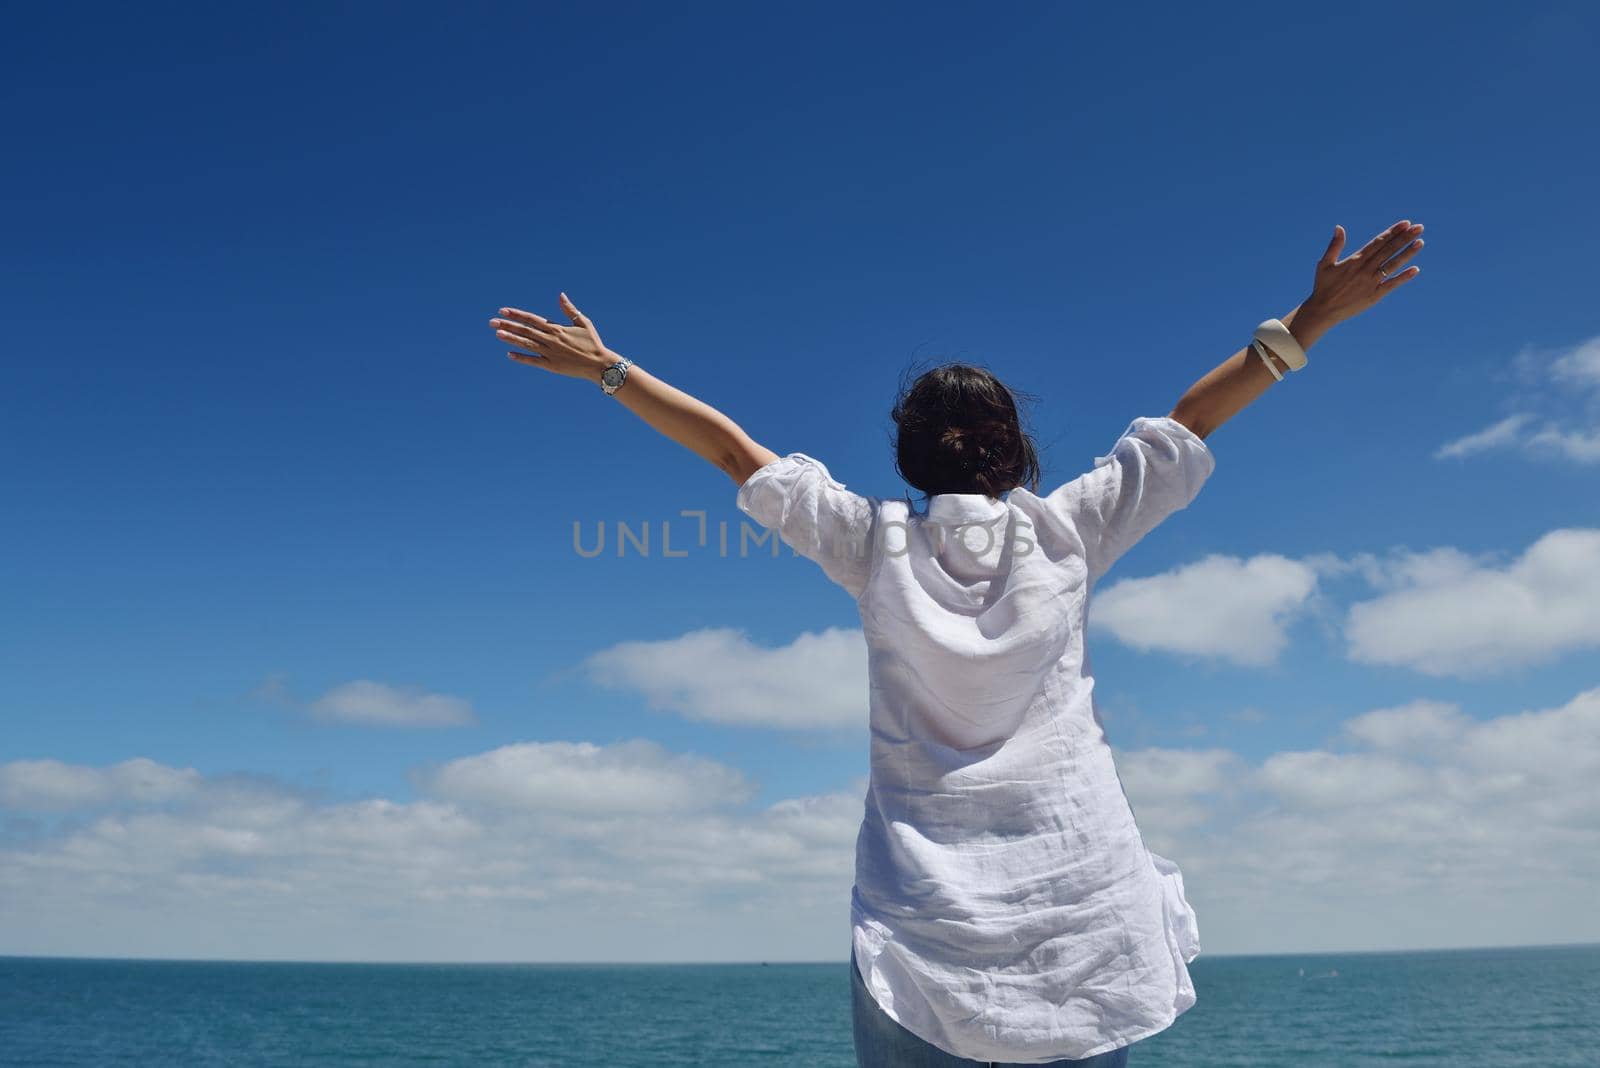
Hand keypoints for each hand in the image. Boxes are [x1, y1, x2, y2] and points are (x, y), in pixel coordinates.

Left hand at [490, 293, 614, 381]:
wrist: (599, 364)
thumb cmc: (593, 342)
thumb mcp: (583, 322)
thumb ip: (569, 309)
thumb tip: (561, 295)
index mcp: (557, 328)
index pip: (532, 319)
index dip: (516, 314)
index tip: (503, 310)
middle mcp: (551, 339)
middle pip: (525, 330)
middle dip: (508, 325)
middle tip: (491, 322)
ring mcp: (550, 353)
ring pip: (526, 344)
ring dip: (511, 338)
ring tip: (497, 333)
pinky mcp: (552, 365)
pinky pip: (533, 360)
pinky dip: (522, 358)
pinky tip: (509, 354)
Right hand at [1303, 219, 1425, 327]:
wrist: (1322, 311)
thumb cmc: (1323, 286)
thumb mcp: (1325, 264)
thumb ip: (1334, 245)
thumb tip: (1339, 227)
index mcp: (1355, 260)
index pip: (1378, 242)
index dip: (1393, 232)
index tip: (1405, 223)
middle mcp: (1365, 269)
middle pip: (1388, 250)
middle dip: (1404, 238)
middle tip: (1419, 227)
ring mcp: (1371, 282)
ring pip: (1392, 264)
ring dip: (1407, 253)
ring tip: (1420, 242)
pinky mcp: (1374, 295)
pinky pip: (1391, 284)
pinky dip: (1403, 277)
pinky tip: (1415, 269)